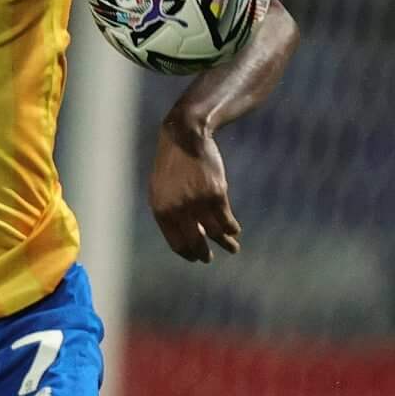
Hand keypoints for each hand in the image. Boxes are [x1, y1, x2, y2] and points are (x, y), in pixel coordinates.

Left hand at [150, 124, 240, 263]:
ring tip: (233, 248)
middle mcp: (179, 209)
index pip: (178, 244)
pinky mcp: (217, 193)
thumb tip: (188, 237)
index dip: (189, 254)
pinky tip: (235, 230)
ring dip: (227, 244)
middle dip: (205, 254)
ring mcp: (199, 202)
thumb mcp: (160, 190)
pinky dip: (233, 228)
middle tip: (210, 258)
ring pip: (216, 233)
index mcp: (162, 211)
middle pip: (197, 243)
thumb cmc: (171, 165)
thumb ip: (169, 214)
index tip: (196, 257)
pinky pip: (227, 219)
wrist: (184, 137)